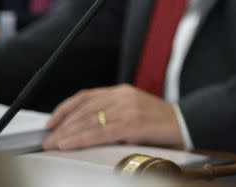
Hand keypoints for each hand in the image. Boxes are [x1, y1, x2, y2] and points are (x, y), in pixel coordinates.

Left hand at [42, 84, 182, 149]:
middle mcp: (124, 97)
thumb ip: (114, 112)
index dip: (65, 108)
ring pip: (89, 120)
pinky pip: (101, 132)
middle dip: (62, 124)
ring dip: (67, 133)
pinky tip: (69, 144)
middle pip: (85, 109)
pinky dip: (81, 139)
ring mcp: (129, 109)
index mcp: (124, 91)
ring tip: (52, 143)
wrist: (189, 124)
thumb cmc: (162, 123)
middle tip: (46, 138)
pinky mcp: (134, 124)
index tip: (51, 121)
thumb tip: (85, 126)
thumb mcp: (136, 111)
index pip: (87, 96)